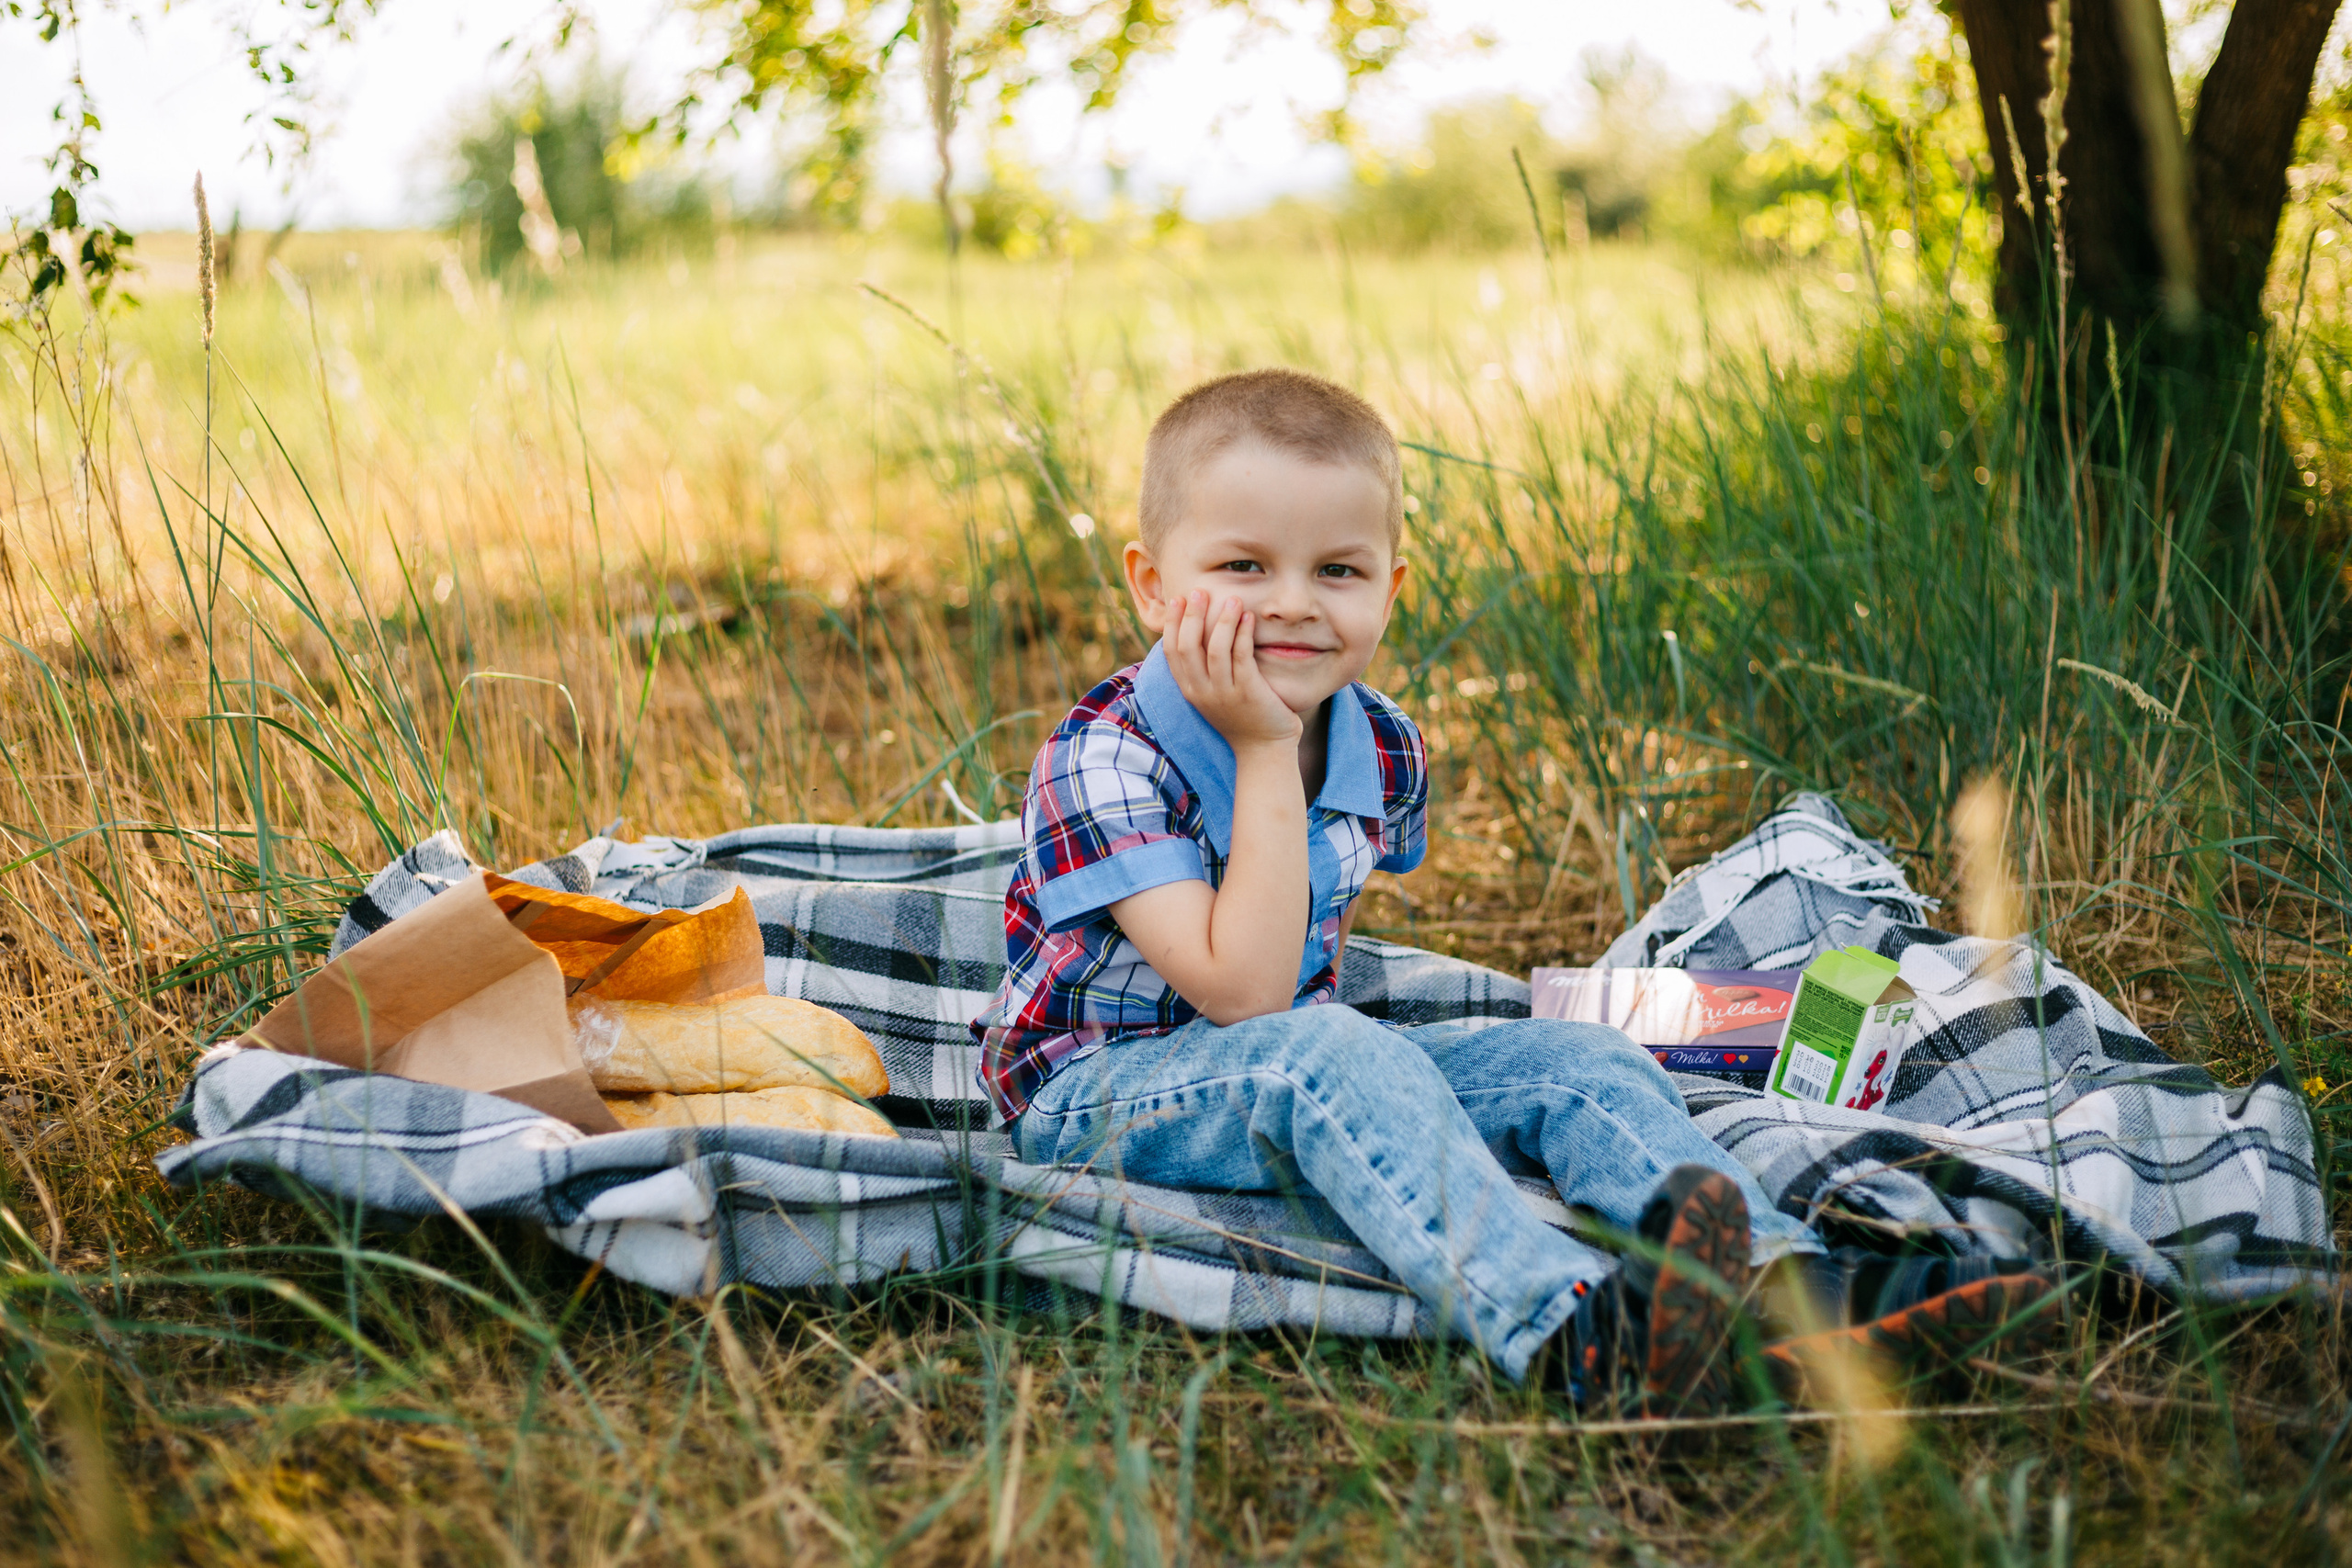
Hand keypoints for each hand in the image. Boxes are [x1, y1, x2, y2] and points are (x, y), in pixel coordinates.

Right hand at [1166, 590, 1301, 750]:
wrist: (1264, 749)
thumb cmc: (1241, 717)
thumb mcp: (1213, 694)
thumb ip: (1203, 669)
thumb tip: (1197, 633)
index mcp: (1190, 690)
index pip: (1172, 651)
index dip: (1173, 623)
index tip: (1179, 599)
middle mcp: (1202, 692)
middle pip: (1188, 647)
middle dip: (1193, 615)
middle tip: (1200, 591)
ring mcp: (1224, 694)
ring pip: (1215, 650)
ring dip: (1222, 620)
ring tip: (1232, 599)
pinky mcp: (1248, 693)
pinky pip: (1242, 658)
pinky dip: (1243, 634)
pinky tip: (1249, 618)